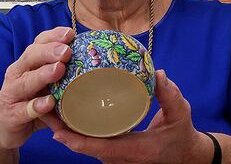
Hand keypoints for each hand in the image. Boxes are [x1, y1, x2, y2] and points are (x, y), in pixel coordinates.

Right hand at [0, 26, 73, 149]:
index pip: (38, 43)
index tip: (70, 33)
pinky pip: (24, 110)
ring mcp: (12, 94)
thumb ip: (62, 75)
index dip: (53, 36)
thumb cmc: (30, 101)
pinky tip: (49, 103)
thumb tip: (94, 64)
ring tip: (59, 69)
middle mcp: (17, 74)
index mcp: (27, 63)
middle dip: (49, 51)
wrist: (2, 128)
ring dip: (43, 74)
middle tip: (66, 51)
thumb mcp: (46, 85)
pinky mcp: (11, 115)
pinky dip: (36, 106)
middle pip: (31, 57)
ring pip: (26, 81)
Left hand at [45, 70, 209, 163]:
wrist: (185, 155)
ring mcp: (114, 155)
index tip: (55, 127)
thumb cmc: (181, 135)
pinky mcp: (113, 150)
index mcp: (130, 151)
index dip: (73, 139)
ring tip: (49, 104)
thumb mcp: (180, 114)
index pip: (95, 148)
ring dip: (65, 127)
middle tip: (44, 106)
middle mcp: (117, 157)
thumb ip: (170, 95)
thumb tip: (159, 73)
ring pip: (83, 144)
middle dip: (61, 129)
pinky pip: (90, 141)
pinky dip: (76, 128)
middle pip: (82, 145)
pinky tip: (67, 110)